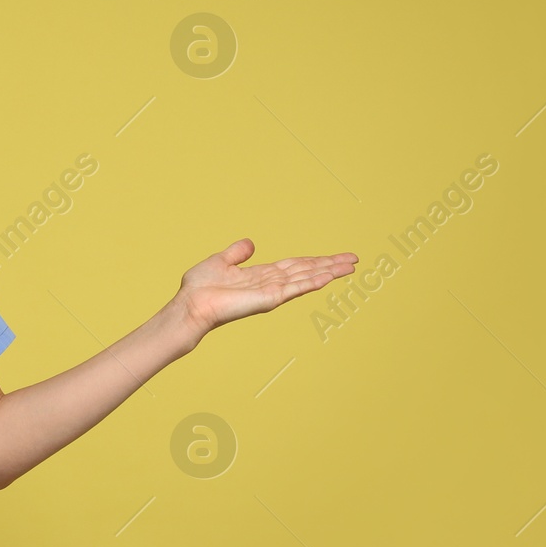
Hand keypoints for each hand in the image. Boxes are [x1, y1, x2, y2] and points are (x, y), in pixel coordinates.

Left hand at [174, 239, 357, 339]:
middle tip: (354, 259)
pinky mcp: (269, 299)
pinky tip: (329, 276)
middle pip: (307, 270)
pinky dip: (312, 281)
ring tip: (351, 266)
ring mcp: (272, 292)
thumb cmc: (199, 288)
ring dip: (329, 271)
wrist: (191, 304)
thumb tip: (250, 243)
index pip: (295, 265)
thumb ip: (237, 253)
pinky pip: (295, 288)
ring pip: (306, 278)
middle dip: (330, 264)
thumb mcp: (220, 261)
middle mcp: (271, 284)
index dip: (315, 260)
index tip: (335, 257)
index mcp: (261, 275)